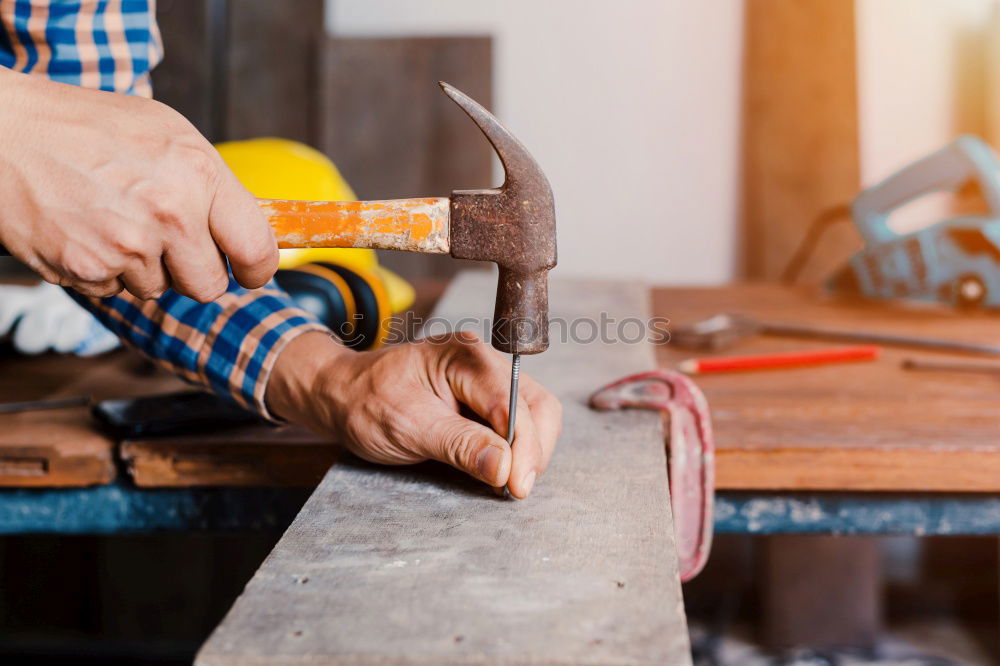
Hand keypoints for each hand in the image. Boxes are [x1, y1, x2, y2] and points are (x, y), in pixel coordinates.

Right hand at [0, 68, 277, 301]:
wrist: (5, 132)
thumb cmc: (89, 127)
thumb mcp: (170, 135)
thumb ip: (214, 186)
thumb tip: (251, 231)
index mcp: (199, 174)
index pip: (257, 249)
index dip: (257, 268)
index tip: (249, 270)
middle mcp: (171, 213)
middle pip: (209, 286)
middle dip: (193, 272)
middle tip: (168, 242)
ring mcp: (128, 245)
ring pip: (159, 289)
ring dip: (143, 266)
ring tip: (113, 218)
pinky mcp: (89, 268)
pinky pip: (116, 290)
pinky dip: (104, 269)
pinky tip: (87, 230)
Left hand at [266, 331, 562, 498]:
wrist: (343, 395)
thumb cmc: (367, 403)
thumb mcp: (408, 426)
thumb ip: (459, 444)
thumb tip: (503, 467)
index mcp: (465, 356)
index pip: (513, 402)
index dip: (523, 447)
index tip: (516, 486)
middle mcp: (485, 361)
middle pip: (536, 406)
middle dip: (533, 451)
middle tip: (516, 489)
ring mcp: (489, 379)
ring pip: (534, 415)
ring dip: (529, 452)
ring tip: (509, 482)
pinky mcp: (486, 399)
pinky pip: (519, 423)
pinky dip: (517, 449)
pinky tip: (501, 469)